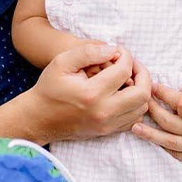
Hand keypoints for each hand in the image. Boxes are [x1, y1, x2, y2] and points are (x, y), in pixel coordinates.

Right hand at [27, 43, 150, 142]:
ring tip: (129, 78)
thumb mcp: (62, 62)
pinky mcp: (107, 132)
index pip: (124, 71)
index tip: (119, 52)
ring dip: (141, 90)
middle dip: (143, 74)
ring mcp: (107, 125)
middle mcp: (104, 112)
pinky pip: (134, 119)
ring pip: (141, 108)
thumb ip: (88, 52)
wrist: (38, 118)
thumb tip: (114, 49)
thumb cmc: (49, 88)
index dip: (126, 56)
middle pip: (142, 93)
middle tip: (132, 65)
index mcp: (92, 94)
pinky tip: (124, 93)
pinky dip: (135, 105)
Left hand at [132, 66, 181, 172]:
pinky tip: (153, 140)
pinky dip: (165, 147)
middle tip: (139, 103)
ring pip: (171, 142)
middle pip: (171, 123)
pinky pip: (178, 155)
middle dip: (153, 112)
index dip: (166, 95)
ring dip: (151, 134)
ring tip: (135, 127)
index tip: (153, 86)